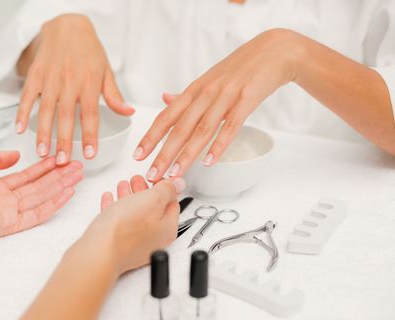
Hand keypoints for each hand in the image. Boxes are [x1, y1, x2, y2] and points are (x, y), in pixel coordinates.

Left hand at [0, 151, 82, 235]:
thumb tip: (17, 155)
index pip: (26, 177)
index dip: (44, 168)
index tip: (59, 159)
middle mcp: (4, 201)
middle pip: (39, 187)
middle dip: (59, 176)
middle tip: (77, 166)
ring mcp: (8, 213)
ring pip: (42, 198)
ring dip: (61, 186)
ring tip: (78, 175)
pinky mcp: (9, 224)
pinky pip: (36, 214)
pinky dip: (54, 204)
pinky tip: (67, 193)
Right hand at [15, 14, 133, 163]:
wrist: (67, 25)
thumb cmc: (89, 51)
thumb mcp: (106, 71)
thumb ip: (114, 95)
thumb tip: (128, 113)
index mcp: (89, 82)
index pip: (90, 114)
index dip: (90, 136)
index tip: (89, 155)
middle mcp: (69, 81)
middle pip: (66, 116)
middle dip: (64, 140)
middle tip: (61, 161)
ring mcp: (50, 78)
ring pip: (45, 109)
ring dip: (43, 132)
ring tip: (42, 152)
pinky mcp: (35, 74)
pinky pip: (27, 96)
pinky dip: (21, 112)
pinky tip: (19, 129)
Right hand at [81, 176, 184, 274]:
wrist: (100, 250)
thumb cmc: (125, 230)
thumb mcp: (152, 200)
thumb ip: (166, 190)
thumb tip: (178, 184)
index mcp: (167, 228)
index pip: (172, 204)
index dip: (164, 188)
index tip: (157, 178)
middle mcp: (153, 239)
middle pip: (152, 209)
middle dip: (144, 191)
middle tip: (138, 180)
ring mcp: (134, 243)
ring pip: (134, 214)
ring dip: (129, 196)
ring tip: (123, 185)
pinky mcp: (117, 243)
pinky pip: (118, 221)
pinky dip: (115, 207)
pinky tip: (110, 198)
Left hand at [134, 29, 300, 181]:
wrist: (274, 51)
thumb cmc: (241, 68)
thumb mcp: (209, 79)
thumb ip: (187, 95)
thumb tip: (165, 99)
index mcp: (194, 90)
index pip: (166, 117)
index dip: (151, 137)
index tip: (138, 155)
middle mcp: (206, 93)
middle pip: (180, 128)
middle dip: (163, 153)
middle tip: (152, 174)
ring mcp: (225, 96)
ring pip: (202, 129)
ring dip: (186, 154)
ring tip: (175, 173)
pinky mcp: (246, 100)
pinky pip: (230, 126)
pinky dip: (219, 145)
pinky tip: (209, 161)